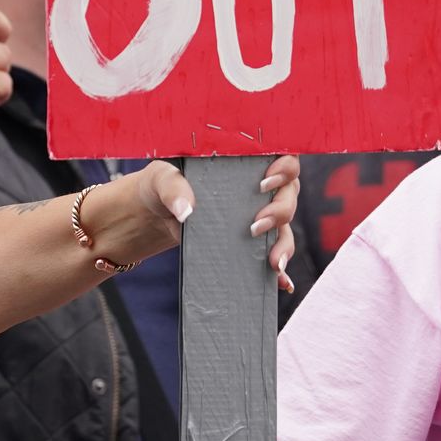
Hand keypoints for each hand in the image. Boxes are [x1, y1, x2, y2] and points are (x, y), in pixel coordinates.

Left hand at [84, 155, 300, 290]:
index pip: (280, 157)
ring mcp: (256, 214)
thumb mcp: (162, 179)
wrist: (152, 214)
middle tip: (255, 226)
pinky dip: (280, 270)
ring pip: (285, 226)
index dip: (284, 168)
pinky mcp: (248, 240)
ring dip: (284, 244)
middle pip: (288, 194)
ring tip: (273, 263)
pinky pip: (272, 252)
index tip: (264, 183)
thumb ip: (174, 188)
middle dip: (280, 211)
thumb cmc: (161, 184)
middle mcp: (257, 186)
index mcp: (243, 161)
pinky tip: (281, 282)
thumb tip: (186, 212)